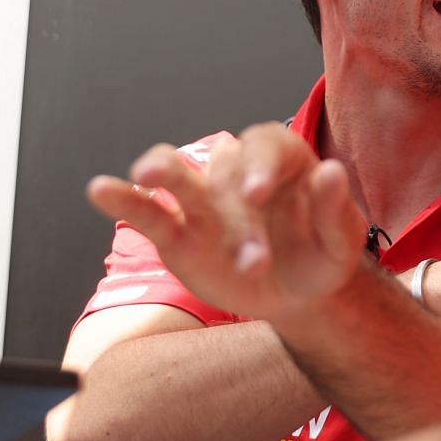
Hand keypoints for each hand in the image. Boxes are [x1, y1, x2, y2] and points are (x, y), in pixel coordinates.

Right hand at [86, 124, 367, 320]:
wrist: (296, 293)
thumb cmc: (320, 256)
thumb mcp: (340, 240)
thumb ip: (334, 208)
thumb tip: (331, 171)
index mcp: (281, 161)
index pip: (266, 146)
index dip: (259, 164)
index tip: (257, 193)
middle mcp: (236, 172)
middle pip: (225, 169)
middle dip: (234, 207)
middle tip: (250, 248)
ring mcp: (202, 200)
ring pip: (176, 173)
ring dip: (161, 169)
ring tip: (147, 175)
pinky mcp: (177, 231)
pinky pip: (148, 211)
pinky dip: (123, 199)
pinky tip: (100, 190)